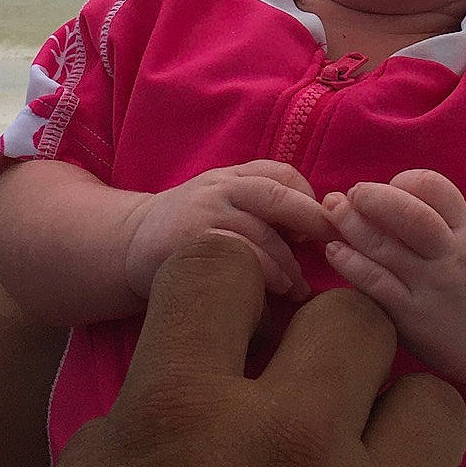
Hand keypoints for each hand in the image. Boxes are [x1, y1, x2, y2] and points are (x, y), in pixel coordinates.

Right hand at [0, 234, 465, 466]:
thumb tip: (187, 393)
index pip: (224, 260)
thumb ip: (139, 433)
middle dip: (328, 340)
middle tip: (306, 396)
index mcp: (185, 417)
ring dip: (397, 426)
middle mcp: (295, 445)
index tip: (226, 321)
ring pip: (436, 401)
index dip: (223, 284)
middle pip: (356, 314)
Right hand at [122, 161, 330, 301]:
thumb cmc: (192, 226)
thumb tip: (316, 231)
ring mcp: (203, 215)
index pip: (282, 174)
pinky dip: (260, 277)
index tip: (322, 228)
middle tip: (334, 247)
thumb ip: (262, 207)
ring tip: (298, 288)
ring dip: (286, 264)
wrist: (131, 242)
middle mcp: (219, 188)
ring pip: (259, 234)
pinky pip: (235, 259)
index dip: (309, 198)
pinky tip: (273, 292)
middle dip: (311, 220)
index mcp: (232, 175)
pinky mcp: (189, 245)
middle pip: (276, 196)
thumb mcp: (223, 201)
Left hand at [322, 169, 465, 388]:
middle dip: (373, 197)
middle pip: (411, 215)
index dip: (405, 180)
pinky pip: (377, 284)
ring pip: (386, 248)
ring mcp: (432, 287)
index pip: (436, 189)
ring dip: (351, 225)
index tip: (389, 186)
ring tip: (331, 212)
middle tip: (350, 193)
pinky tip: (334, 250)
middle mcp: (452, 255)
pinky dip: (351, 263)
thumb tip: (379, 194)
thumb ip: (435, 218)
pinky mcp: (413, 317)